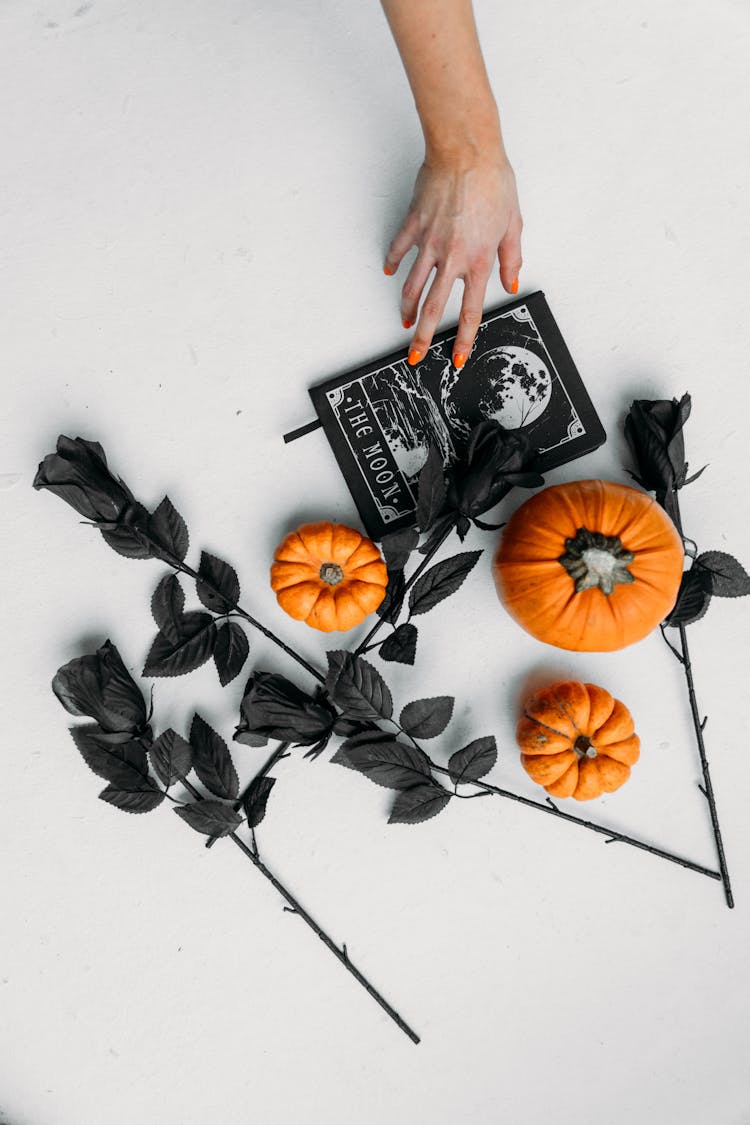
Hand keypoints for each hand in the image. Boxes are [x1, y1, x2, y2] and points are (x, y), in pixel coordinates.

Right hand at [383, 152, 522, 368]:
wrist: (466, 151)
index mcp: (477, 261)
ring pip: (412, 285)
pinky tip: (390, 271)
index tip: (456, 357)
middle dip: (422, 337)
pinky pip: (399, 249)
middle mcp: (451, 257)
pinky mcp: (413, 224)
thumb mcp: (513, 224)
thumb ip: (511, 258)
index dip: (462, 339)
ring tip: (404, 321)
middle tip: (415, 355)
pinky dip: (393, 261)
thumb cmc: (492, 181)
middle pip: (433, 308)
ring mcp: (429, 243)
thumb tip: (510, 282)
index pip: (469, 311)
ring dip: (406, 308)